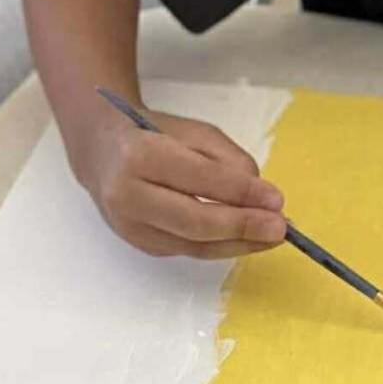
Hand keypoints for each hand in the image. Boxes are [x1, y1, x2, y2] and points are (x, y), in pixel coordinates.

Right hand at [70, 108, 287, 258]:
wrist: (102, 153)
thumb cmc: (156, 135)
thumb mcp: (196, 133)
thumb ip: (229, 161)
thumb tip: (260, 197)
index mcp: (141, 155)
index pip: (199, 178)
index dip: (241, 192)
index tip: (277, 199)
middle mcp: (128, 195)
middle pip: (194, 221)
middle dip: (242, 226)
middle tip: (280, 228)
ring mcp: (130, 226)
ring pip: (193, 244)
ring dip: (239, 244)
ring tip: (273, 237)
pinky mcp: (138, 243)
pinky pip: (188, 249)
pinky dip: (222, 246)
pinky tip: (248, 239)